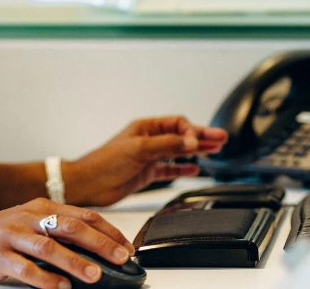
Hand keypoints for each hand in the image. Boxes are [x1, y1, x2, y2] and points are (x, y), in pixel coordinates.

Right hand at [0, 198, 133, 288]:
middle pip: (70, 227)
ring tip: (95, 275)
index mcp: (39, 207)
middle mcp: (27, 217)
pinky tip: (60, 288)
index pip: (81, 215)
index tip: (126, 245)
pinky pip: (24, 269)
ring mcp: (11, 236)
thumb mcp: (28, 223)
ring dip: (75, 262)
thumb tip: (93, 247)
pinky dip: (44, 279)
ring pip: (48, 247)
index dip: (107, 230)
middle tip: (120, 257)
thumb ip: (56, 230)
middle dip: (99, 243)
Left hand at [63, 115, 228, 206]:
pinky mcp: (146, 173)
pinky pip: (170, 169)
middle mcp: (148, 140)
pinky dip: (182, 169)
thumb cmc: (104, 162)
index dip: (190, 131)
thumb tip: (190, 141)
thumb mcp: (139, 149)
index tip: (199, 141)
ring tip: (215, 150)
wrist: (87, 184)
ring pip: (178, 152)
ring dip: (196, 151)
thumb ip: (166, 145)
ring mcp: (148, 157)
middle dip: (201, 137)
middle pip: (181, 136)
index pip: (176, 124)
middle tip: (222, 138)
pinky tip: (194, 169)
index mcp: (145, 127)